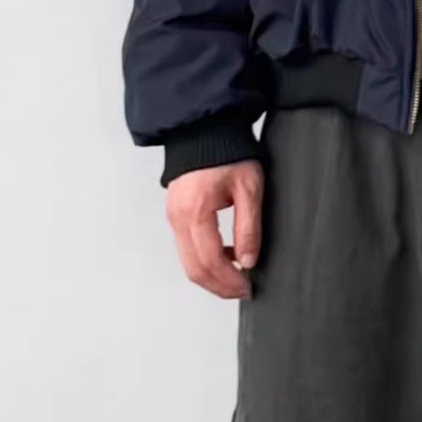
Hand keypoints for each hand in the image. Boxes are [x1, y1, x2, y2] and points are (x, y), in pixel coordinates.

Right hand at [166, 161, 262, 299]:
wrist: (204, 130)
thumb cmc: (227, 152)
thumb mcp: (249, 188)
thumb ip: (248, 227)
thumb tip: (248, 260)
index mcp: (195, 212)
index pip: (210, 261)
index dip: (230, 281)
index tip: (248, 287)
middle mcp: (178, 218)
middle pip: (194, 269)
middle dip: (219, 286)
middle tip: (243, 290)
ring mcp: (173, 217)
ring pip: (188, 262)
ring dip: (211, 276)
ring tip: (237, 277)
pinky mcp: (175, 215)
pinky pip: (186, 249)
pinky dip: (204, 261)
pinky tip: (226, 257)